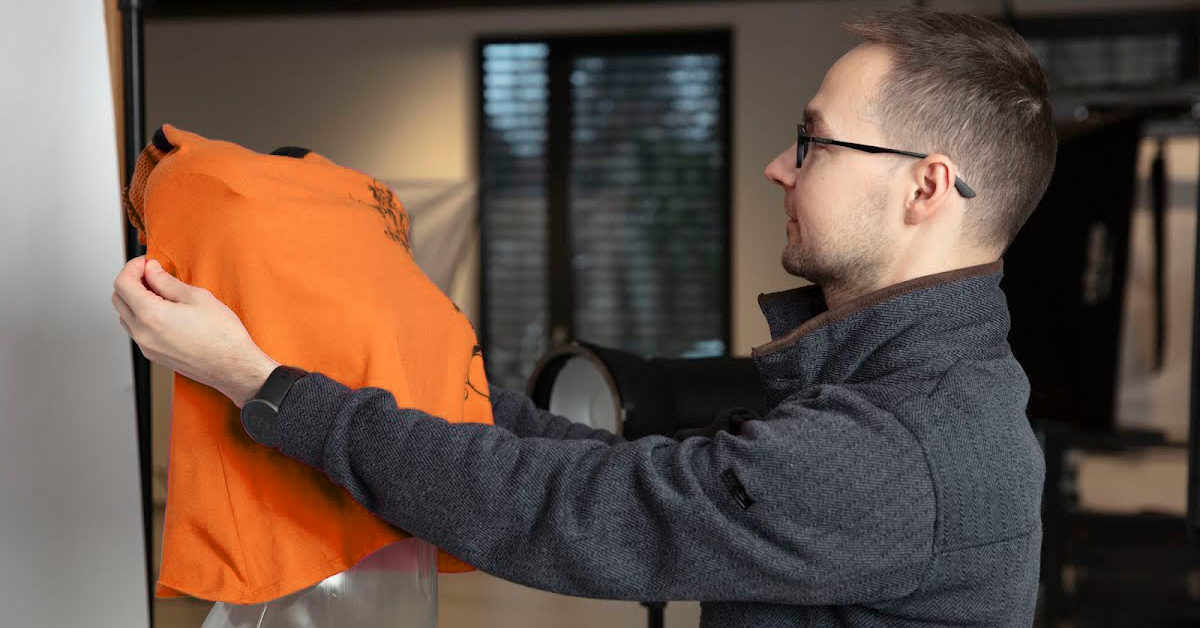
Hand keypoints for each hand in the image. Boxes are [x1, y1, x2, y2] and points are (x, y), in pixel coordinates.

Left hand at [112, 256, 279, 407]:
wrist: (233, 367)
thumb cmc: (222, 335)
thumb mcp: (197, 297)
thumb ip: (166, 281)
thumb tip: (151, 270)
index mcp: (151, 315)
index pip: (123, 283)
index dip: (132, 267)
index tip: (146, 262)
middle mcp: (142, 333)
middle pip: (118, 299)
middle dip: (131, 281)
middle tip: (152, 273)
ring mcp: (146, 347)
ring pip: (124, 315)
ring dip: (134, 299)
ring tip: (159, 292)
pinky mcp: (153, 355)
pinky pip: (136, 330)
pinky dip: (141, 315)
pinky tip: (163, 310)